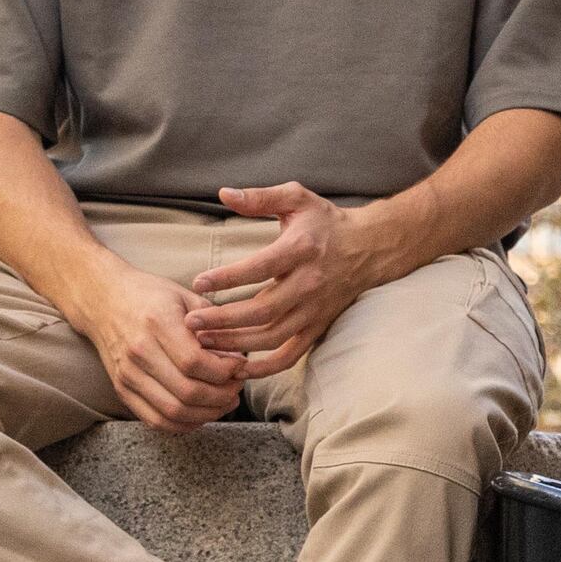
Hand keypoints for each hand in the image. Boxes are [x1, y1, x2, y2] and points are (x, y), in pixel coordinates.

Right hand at [88, 255, 249, 430]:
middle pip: (187, 392)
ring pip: (173, 412)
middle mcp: (139, 352)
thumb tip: (236, 360)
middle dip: (221, 396)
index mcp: (158, 323)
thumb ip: (213, 327)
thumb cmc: (150, 295)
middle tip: (236, 388)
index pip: (195, 362)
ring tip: (225, 402)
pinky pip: (155, 420)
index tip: (239, 366)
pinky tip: (201, 413)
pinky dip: (183, 424)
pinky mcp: (122, 390)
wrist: (102, 300)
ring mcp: (127, 375)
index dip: (224, 371)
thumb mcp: (185, 297)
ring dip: (206, 414)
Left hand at [192, 181, 412, 384]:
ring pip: (272, 337)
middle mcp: (309, 283)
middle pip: (262, 310)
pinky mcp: (317, 327)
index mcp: (301, 250)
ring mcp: (314, 310)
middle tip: (191, 322)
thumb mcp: (296, 199)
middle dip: (223, 320)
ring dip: (236, 343)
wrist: (369, 247)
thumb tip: (223, 193)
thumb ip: (259, 197)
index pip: (259, 268)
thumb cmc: (325, 222)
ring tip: (204, 341)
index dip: (227, 278)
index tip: (199, 282)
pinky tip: (238, 367)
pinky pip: (290, 356)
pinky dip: (264, 368)